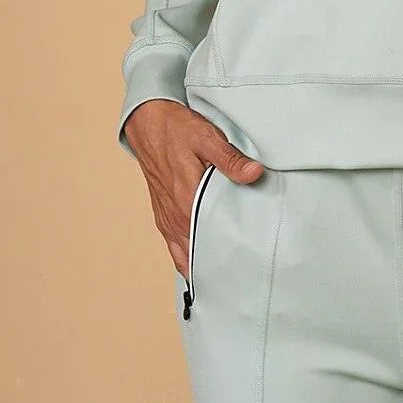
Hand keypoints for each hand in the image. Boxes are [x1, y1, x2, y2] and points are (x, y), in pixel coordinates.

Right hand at [123, 98, 264, 278]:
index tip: (246, 273)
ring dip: (201, 266)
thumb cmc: (177, 129)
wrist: (148, 122)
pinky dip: (187, 258)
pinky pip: (175, 247)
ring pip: (184, 255)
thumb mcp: (207, 138)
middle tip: (242, 280)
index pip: (209, 243)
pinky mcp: (164, 214)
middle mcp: (175, 217)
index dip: (227, 260)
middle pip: (198, 255)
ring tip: (225, 278)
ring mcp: (167, 218)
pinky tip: (202, 263)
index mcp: (187, 202)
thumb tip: (254, 174)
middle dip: (217, 270)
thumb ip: (230, 159)